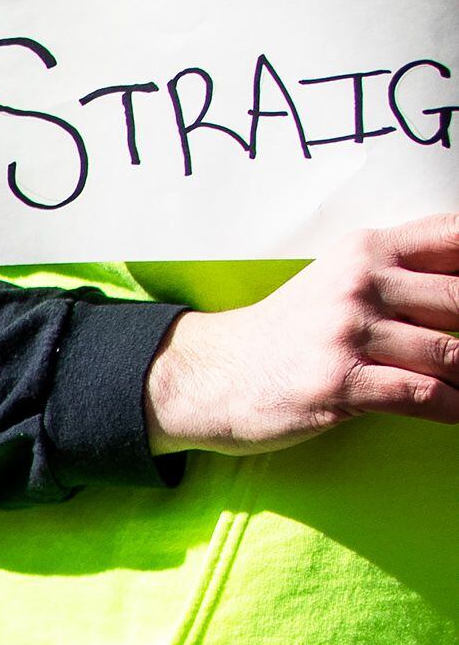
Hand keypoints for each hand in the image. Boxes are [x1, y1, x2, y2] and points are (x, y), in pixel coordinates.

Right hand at [146, 218, 458, 452]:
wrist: (212, 377)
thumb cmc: (288, 334)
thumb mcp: (340, 281)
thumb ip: (401, 275)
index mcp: (367, 250)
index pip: (456, 236)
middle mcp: (360, 284)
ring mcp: (347, 334)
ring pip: (450, 352)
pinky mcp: (338, 383)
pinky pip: (421, 394)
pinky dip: (453, 408)